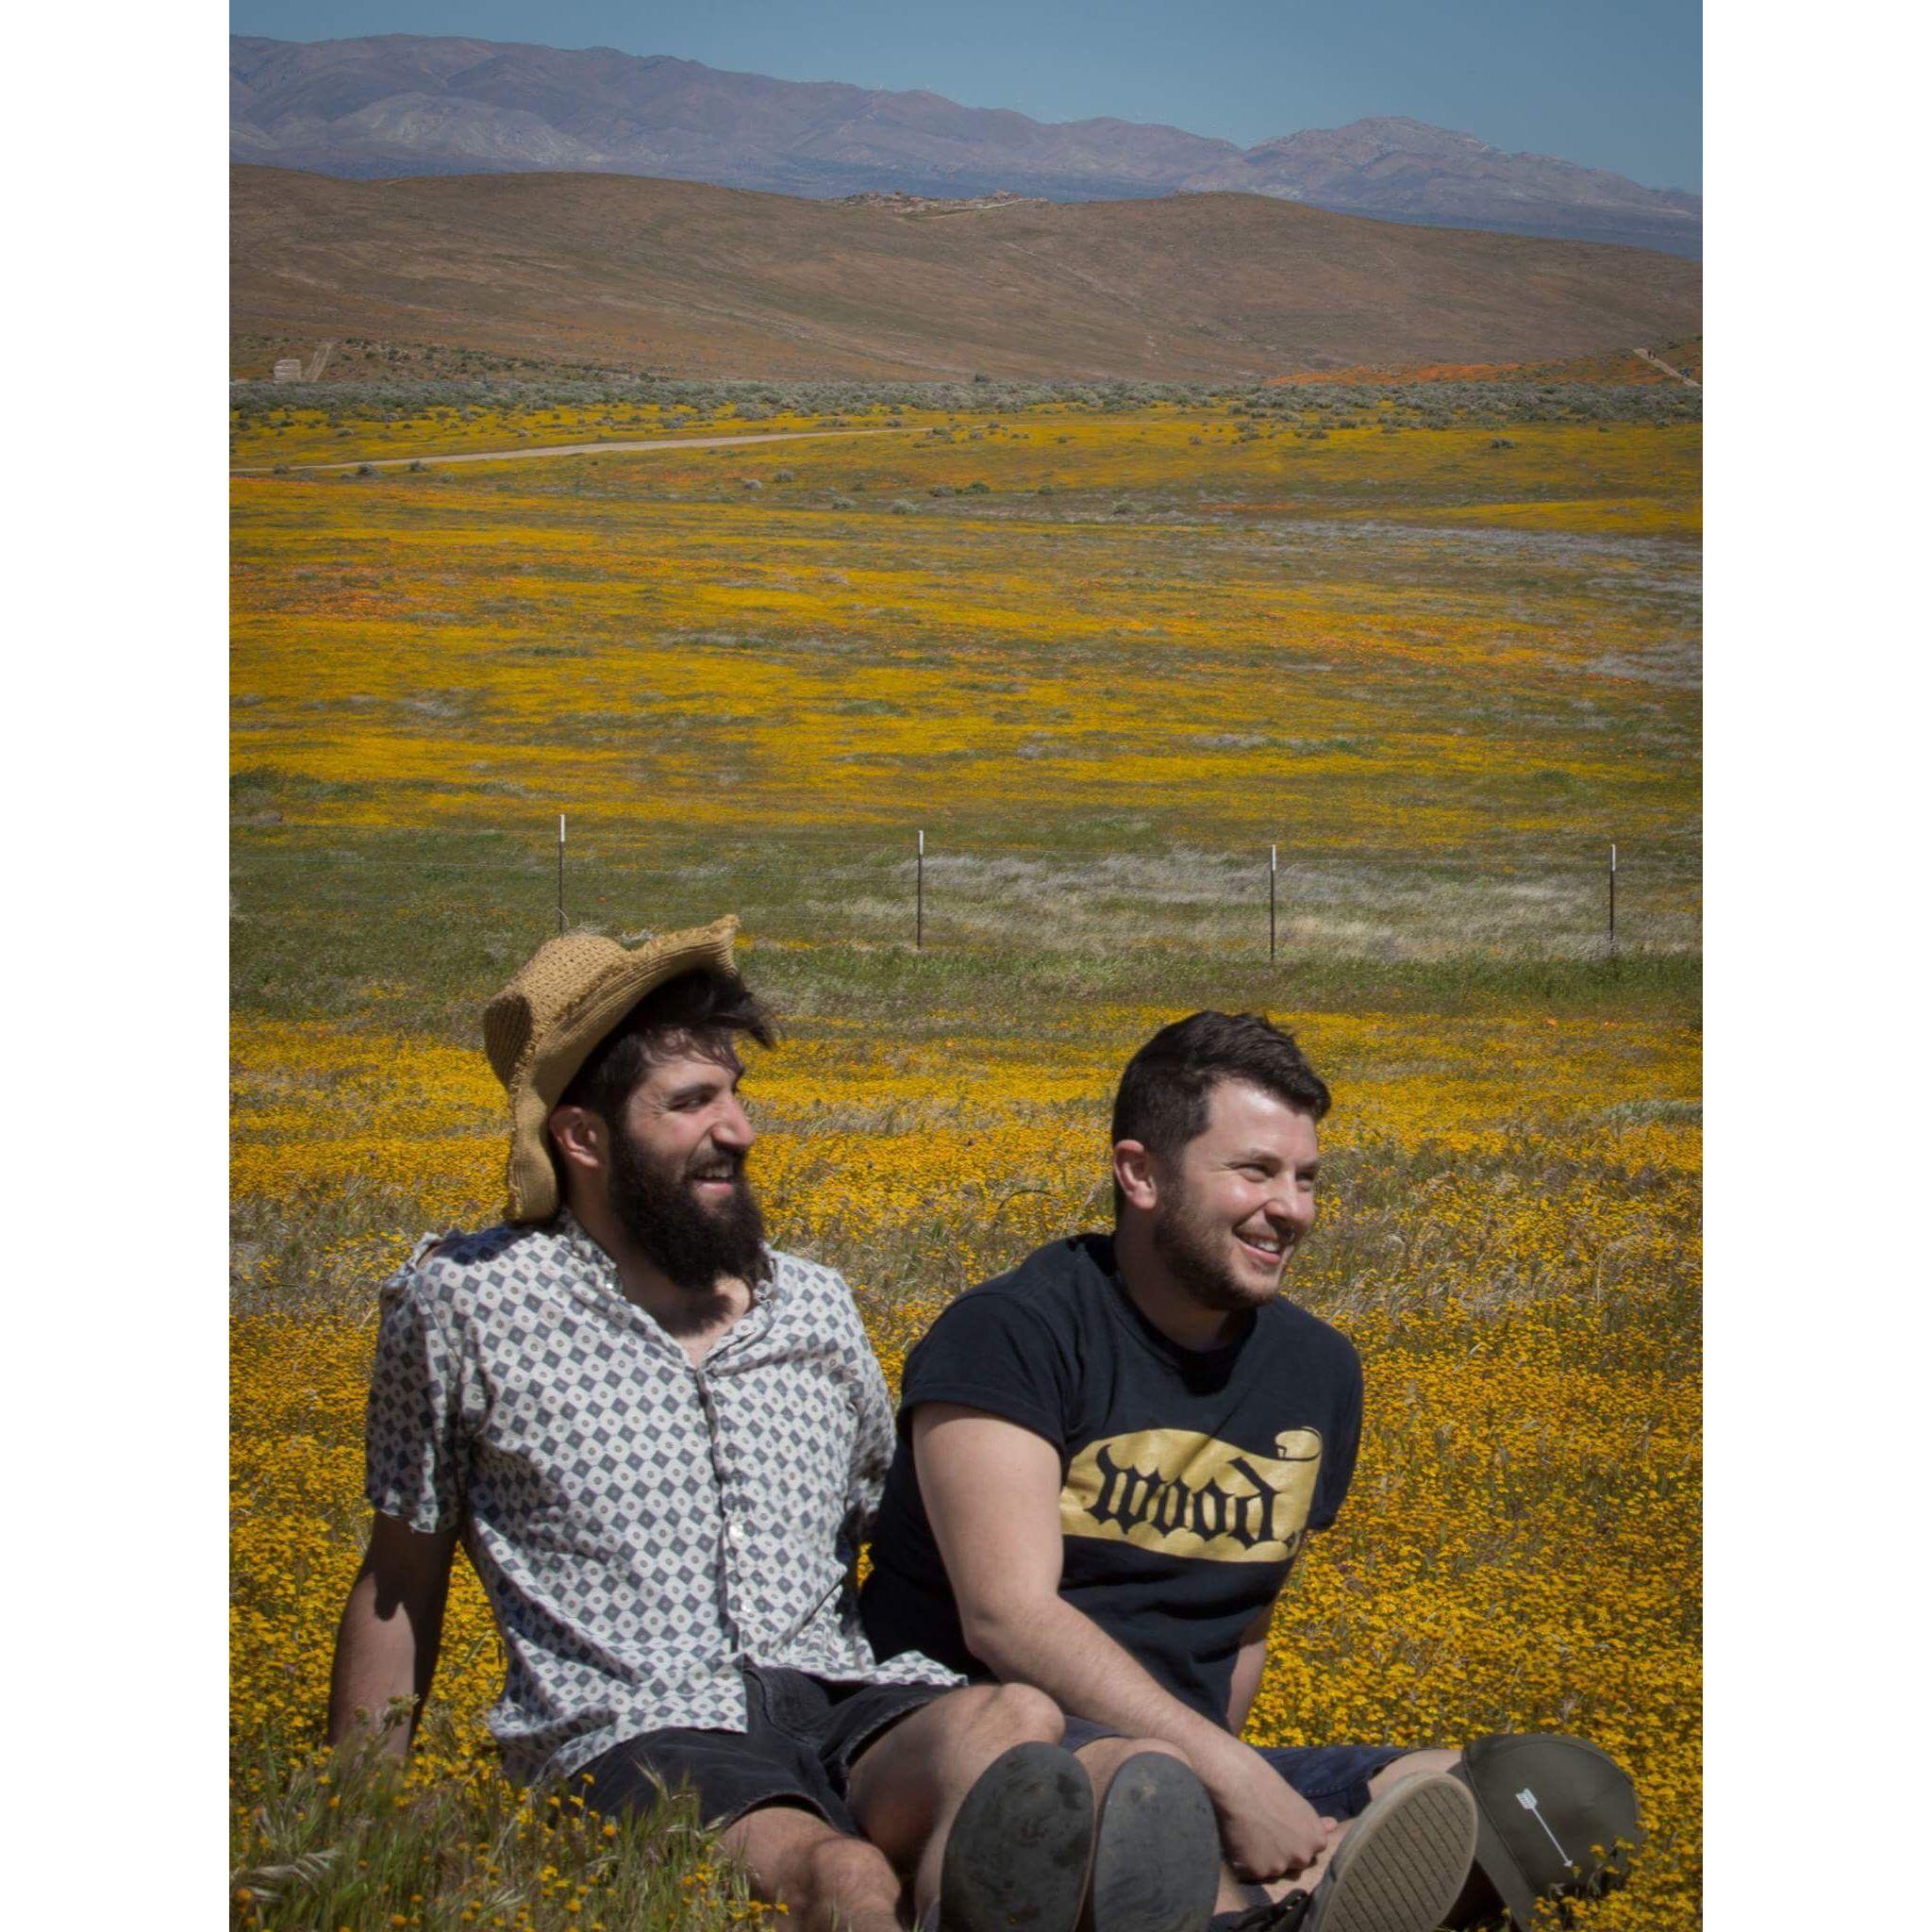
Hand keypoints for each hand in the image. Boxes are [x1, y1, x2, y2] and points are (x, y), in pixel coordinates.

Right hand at [1200, 1739, 1337, 1881]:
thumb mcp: (1299, 1803)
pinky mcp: (1258, 1871)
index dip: (1293, 1840)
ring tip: (1252, 1834)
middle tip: (1266, 1831)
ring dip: (1264, 1859)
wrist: (1240, 1784)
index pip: (1309, 1851)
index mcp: (1317, 1841)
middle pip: (1293, 1864)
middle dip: (1282, 1853)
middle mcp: (1303, 1857)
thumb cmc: (1269, 1786)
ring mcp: (1281, 1866)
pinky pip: (1253, 1873)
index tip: (1281, 1827)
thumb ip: (1316, 1823)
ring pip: (1272, 1870)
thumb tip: (1333, 1825)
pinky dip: (1246, 1862)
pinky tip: (1242, 1840)